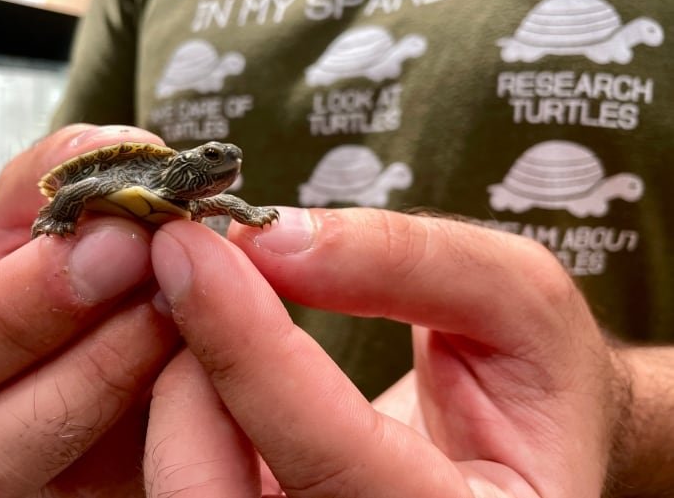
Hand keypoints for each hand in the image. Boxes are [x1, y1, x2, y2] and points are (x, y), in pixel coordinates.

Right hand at [0, 125, 178, 496]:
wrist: (118, 289)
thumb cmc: (62, 246)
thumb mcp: (48, 196)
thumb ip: (65, 167)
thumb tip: (115, 155)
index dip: (15, 306)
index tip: (114, 242)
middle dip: (89, 359)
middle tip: (165, 283)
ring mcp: (30, 468)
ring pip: (57, 473)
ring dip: (134, 385)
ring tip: (187, 315)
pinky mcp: (94, 485)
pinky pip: (133, 474)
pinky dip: (178, 413)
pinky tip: (205, 353)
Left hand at [145, 207, 624, 496]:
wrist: (524, 443)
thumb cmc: (532, 377)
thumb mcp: (515, 298)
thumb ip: (406, 259)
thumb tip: (275, 239)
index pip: (334, 457)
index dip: (251, 348)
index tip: (194, 250)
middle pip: (224, 497)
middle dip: (191, 374)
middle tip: (191, 273)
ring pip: (191, 492)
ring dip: (178, 389)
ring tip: (214, 311)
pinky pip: (195, 480)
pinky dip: (186, 408)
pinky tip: (219, 356)